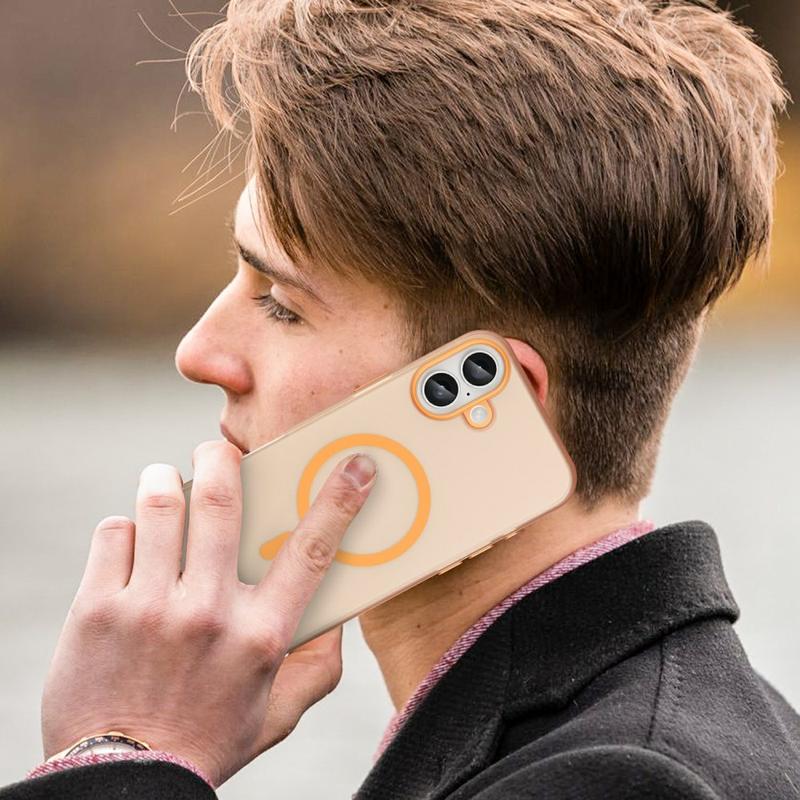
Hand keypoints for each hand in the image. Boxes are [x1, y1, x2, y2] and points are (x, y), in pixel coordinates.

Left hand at [40, 440, 376, 787]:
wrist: (124, 781)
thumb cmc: (207, 740)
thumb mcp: (278, 711)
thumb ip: (318, 665)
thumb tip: (336, 613)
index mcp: (261, 635)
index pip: (312, 551)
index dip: (340, 499)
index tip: (357, 464)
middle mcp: (209, 613)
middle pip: (222, 501)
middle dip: (222, 458)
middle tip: (218, 449)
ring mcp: (149, 608)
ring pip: (162, 504)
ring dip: (166, 480)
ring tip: (166, 482)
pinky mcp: (97, 609)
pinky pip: (115, 532)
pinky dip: (127, 525)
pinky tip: (133, 541)